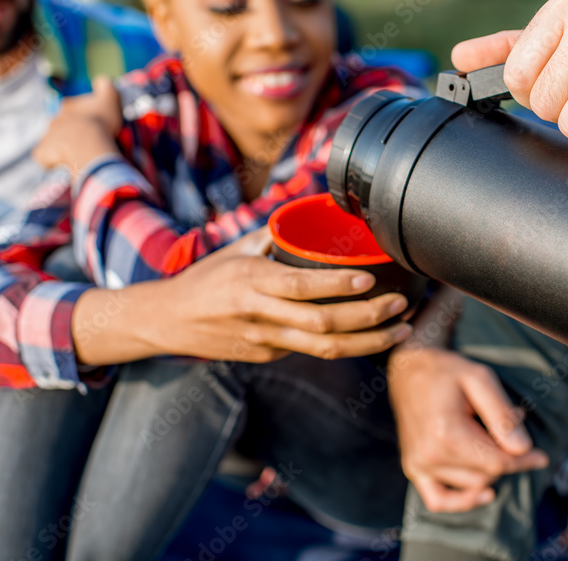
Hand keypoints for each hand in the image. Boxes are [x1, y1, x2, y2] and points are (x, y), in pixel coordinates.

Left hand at [34, 77, 123, 174]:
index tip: (95, 125)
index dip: (84, 116)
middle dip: (71, 132)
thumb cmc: (100, 121)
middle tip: (86, 142)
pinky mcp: (42, 152)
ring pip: (53, 140)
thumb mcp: (110, 98)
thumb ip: (106, 87)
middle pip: (62, 125)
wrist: (86, 144)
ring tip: (77, 155)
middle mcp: (55, 119)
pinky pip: (45, 156)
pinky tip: (64, 164)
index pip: (74, 108)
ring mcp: (47, 136)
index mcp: (69, 106)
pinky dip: (52, 160)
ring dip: (63, 146)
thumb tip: (102, 80)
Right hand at [74, 230, 411, 364]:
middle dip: (368, 318)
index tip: (371, 278)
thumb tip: (316, 209)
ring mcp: (264, 341)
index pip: (300, 286)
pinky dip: (346, 344)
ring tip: (401, 329)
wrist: (166, 321)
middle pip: (322, 324)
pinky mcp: (267, 357)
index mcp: (251, 282)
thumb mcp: (237, 250)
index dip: (339, 286)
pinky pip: (311, 351)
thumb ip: (276, 235)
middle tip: (400, 305)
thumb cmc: (206, 278)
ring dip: (369, 342)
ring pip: (324, 348)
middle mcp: (258, 315)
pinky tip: (373, 336)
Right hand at [388, 345, 548, 512]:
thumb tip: (522, 450)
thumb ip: (502, 415)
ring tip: (486, 433)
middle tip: (508, 423)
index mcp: (446, 432)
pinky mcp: (413, 468)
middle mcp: (430, 454)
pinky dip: (462, 501)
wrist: (409, 370)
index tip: (542, 457)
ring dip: (487, 466)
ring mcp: (418, 464)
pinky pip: (439, 500)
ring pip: (471, 484)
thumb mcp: (480, 379)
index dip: (524, 460)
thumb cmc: (447, 371)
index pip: (497, 462)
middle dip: (505, 454)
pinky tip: (483, 493)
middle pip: (487, 474)